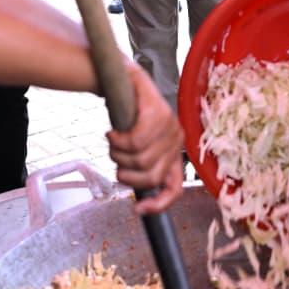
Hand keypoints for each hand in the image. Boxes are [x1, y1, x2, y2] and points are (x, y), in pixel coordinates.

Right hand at [107, 65, 184, 212]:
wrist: (122, 79)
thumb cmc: (128, 117)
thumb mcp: (138, 147)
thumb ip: (142, 169)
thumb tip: (141, 202)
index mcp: (174, 152)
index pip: (175, 188)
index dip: (159, 204)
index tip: (137, 209)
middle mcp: (177, 140)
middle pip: (150, 176)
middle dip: (126, 174)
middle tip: (116, 159)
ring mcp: (169, 125)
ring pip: (139, 158)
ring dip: (117, 154)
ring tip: (113, 142)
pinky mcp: (156, 112)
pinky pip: (134, 140)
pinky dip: (116, 140)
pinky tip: (112, 133)